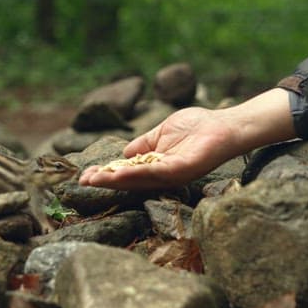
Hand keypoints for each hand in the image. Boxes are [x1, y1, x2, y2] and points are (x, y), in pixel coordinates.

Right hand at [78, 88, 295, 189]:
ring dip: (114, 180)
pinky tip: (117, 174)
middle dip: (104, 181)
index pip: (126, 172)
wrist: (224, 125)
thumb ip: (142, 145)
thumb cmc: (197, 126)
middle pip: (128, 181)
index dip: (106, 174)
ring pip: (137, 180)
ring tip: (93, 180)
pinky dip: (134, 174)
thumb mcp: (161, 134)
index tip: (85, 175)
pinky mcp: (181, 171)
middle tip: (83, 181)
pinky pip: (154, 173)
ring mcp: (171, 174)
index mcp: (156, 166)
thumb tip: (123, 154)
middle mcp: (162, 175)